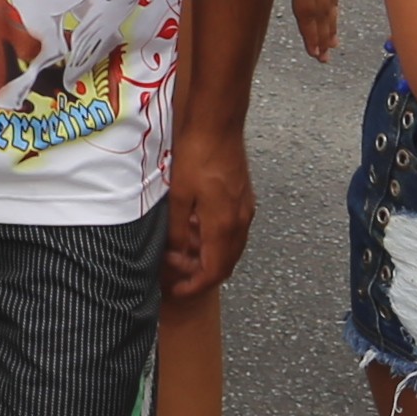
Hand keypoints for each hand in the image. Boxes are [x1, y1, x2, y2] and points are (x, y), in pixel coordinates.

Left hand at [161, 123, 255, 297]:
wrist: (218, 124)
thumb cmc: (198, 155)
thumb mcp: (179, 196)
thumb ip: (179, 230)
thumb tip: (178, 253)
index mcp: (224, 226)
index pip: (214, 271)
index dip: (196, 286)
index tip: (177, 291)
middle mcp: (240, 222)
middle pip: (224, 263)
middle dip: (199, 272)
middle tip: (172, 267)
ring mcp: (245, 209)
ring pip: (228, 247)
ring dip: (206, 255)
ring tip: (178, 247)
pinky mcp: (243, 198)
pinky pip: (231, 230)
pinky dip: (213, 239)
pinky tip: (192, 226)